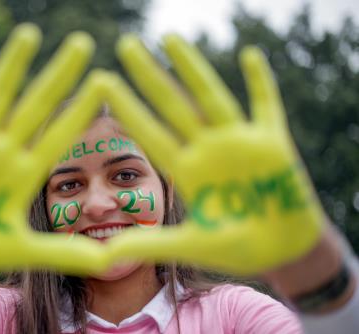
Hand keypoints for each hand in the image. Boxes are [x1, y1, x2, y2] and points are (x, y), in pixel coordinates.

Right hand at [0, 24, 109, 274]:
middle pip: (34, 108)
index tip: (105, 83)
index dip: (80, 112)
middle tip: (82, 42)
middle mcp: (2, 155)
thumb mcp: (21, 252)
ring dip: (11, 69)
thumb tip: (107, 263)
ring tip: (30, 34)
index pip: (58, 136)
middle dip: (56, 77)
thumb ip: (62, 254)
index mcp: (23, 175)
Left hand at [104, 34, 325, 274]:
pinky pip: (266, 105)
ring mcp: (238, 143)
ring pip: (211, 97)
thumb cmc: (237, 248)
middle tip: (125, 44)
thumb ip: (152, 245)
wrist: (282, 250)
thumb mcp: (193, 246)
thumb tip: (105, 255)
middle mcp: (207, 150)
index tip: (102, 82)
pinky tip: (248, 55)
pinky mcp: (273, 144)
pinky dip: (260, 82)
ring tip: (169, 37)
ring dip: (192, 68)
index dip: (128, 108)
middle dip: (149, 76)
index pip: (150, 133)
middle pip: (173, 105)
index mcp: (186, 171)